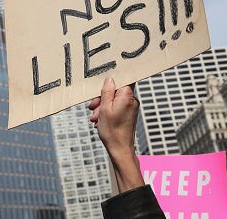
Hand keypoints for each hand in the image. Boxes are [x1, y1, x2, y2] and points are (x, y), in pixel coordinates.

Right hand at [88, 77, 143, 191]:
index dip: (113, 78)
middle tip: (94, 107)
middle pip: (116, 90)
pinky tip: (100, 119)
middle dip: (102, 97)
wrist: (120, 149)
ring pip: (114, 99)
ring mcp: (131, 107)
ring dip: (103, 106)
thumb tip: (110, 79)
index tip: (105, 79)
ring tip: (96, 117)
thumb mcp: (104, 108)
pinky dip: (107, 111)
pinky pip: (116, 106)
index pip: (124, 77)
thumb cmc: (113, 131)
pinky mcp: (128, 113)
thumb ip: (107, 91)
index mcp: (127, 96)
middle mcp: (132, 100)